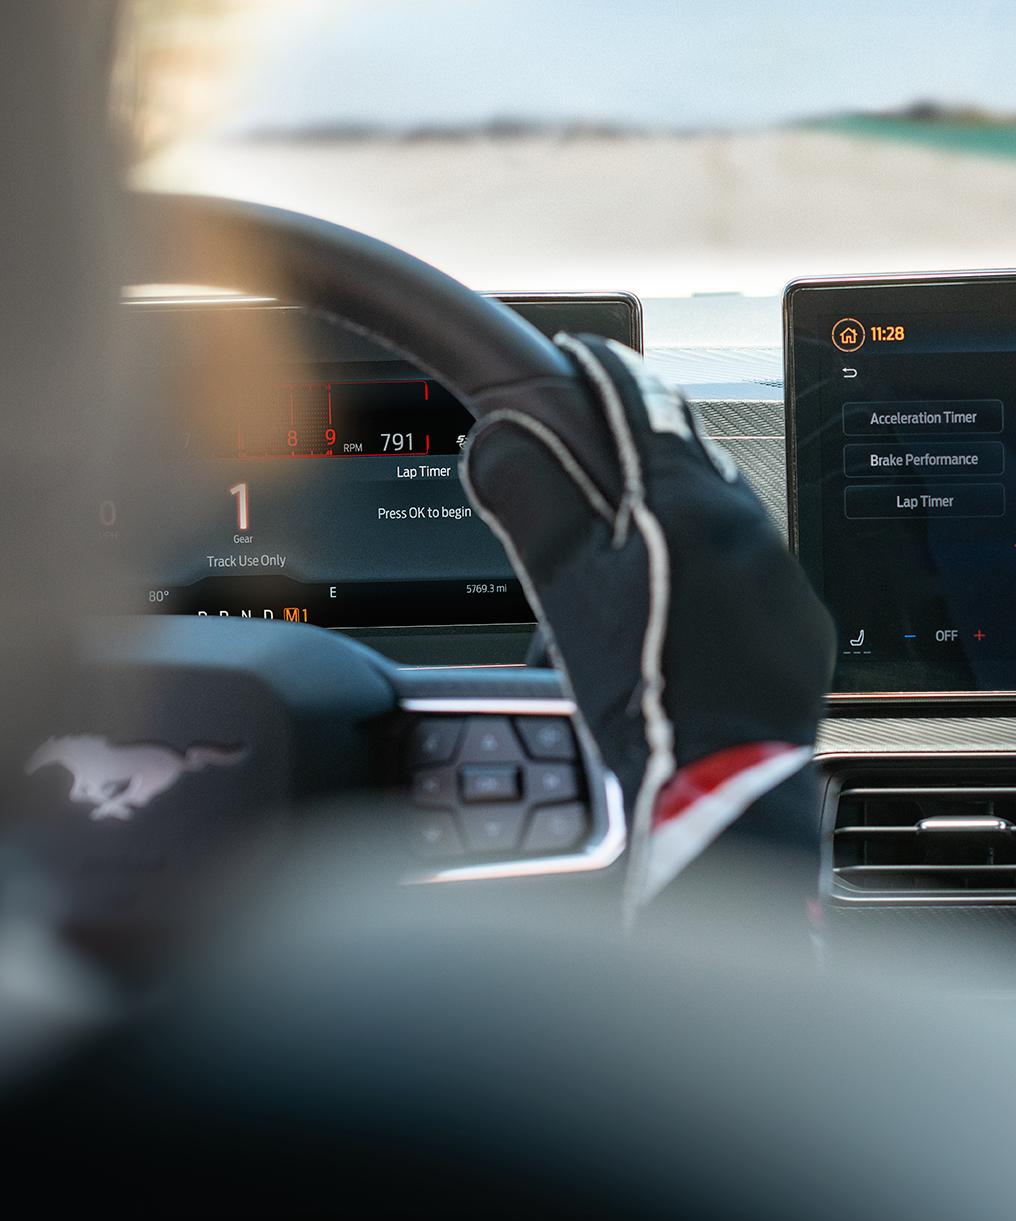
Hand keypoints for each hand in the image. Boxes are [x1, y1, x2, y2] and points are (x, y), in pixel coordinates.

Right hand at [461, 335, 834, 908]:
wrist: (720, 787)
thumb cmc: (643, 698)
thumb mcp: (565, 594)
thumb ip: (531, 504)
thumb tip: (501, 435)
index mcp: (685, 501)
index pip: (639, 398)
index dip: (597, 368)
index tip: (575, 354)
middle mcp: (749, 523)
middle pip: (683, 447)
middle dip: (632, 437)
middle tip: (584, 444)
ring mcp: (781, 574)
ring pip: (722, 507)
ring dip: (672, 502)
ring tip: (624, 532)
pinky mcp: (798, 621)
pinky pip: (751, 565)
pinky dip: (710, 560)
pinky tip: (676, 599)